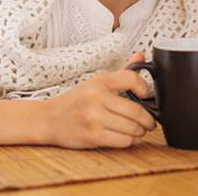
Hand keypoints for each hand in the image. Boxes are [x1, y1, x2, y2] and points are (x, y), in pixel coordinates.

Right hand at [40, 53, 156, 148]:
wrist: (47, 119)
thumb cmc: (74, 101)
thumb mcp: (95, 82)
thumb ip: (121, 72)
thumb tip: (141, 55)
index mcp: (99, 81)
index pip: (131, 78)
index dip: (145, 87)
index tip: (146, 94)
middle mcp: (97, 98)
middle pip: (136, 110)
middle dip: (148, 120)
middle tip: (150, 122)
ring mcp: (94, 118)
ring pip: (132, 128)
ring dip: (140, 132)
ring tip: (139, 131)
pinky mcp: (93, 136)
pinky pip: (123, 140)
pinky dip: (130, 141)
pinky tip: (128, 137)